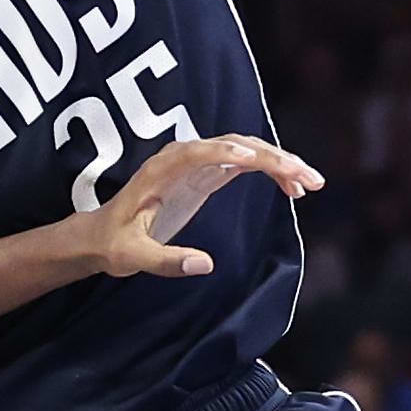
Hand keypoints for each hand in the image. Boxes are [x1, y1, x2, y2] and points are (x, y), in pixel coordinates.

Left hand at [89, 138, 320, 278]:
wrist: (100, 236)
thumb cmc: (112, 244)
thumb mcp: (132, 257)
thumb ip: (165, 261)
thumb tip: (206, 265)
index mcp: (160, 171)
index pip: (197, 152)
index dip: (224, 151)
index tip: (252, 158)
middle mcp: (181, 158)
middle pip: (233, 145)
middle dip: (272, 158)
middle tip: (307, 180)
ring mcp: (196, 163)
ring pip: (244, 150)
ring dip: (278, 162)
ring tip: (310, 184)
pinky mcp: (204, 175)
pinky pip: (244, 164)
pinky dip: (269, 171)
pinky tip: (291, 188)